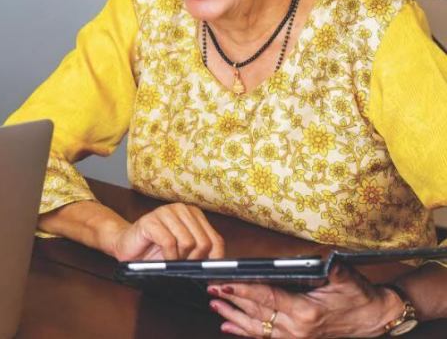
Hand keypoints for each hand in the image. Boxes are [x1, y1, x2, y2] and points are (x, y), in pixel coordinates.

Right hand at [103, 202, 224, 260]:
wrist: (126, 245)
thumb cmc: (155, 250)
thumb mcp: (185, 252)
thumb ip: (201, 255)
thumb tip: (219, 271)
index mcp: (194, 214)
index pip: (216, 241)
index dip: (214, 261)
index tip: (207, 274)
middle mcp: (182, 209)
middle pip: (204, 243)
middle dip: (194, 260)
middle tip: (181, 264)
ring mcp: (165, 212)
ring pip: (188, 243)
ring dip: (179, 259)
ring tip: (170, 259)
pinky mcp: (151, 220)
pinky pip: (169, 243)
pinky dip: (168, 256)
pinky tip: (163, 258)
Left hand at [207, 263, 400, 337]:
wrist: (374, 319)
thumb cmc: (359, 297)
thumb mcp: (344, 277)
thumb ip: (325, 266)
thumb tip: (312, 256)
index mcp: (305, 312)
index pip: (266, 298)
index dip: (242, 289)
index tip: (223, 282)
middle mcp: (297, 328)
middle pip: (256, 312)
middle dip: (231, 300)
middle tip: (210, 288)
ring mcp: (295, 337)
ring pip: (257, 327)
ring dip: (233, 316)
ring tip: (214, 305)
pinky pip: (265, 337)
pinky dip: (245, 332)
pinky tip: (229, 326)